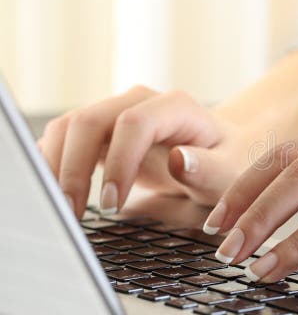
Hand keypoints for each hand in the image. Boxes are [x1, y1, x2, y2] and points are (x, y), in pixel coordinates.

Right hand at [37, 85, 252, 216]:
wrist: (220, 156)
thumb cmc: (227, 166)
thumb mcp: (229, 174)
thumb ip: (208, 170)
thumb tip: (179, 160)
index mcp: (176, 106)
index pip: (134, 123)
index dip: (118, 162)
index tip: (112, 204)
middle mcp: (140, 101)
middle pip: (89, 121)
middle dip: (75, 169)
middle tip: (73, 214)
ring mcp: (115, 112)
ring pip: (67, 128)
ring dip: (55, 168)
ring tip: (60, 211)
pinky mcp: (99, 131)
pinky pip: (63, 140)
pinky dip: (51, 166)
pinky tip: (52, 196)